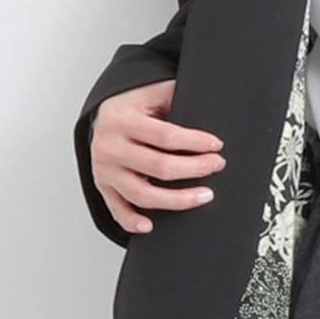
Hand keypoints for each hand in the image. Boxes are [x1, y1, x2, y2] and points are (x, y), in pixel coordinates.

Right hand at [89, 79, 226, 234]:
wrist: (102, 116)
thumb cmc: (134, 105)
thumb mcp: (152, 92)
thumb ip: (175, 97)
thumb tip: (210, 107)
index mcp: (122, 120)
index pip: (165, 135)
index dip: (195, 142)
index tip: (216, 145)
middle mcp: (109, 147)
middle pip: (158, 166)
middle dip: (195, 168)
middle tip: (217, 165)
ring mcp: (104, 170)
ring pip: (142, 194)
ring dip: (177, 199)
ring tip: (204, 196)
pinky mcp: (102, 187)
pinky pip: (117, 210)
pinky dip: (132, 221)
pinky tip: (151, 225)